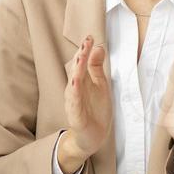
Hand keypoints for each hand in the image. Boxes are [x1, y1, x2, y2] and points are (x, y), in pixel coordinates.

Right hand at [58, 36, 110, 173]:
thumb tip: (99, 46)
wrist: (93, 137)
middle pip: (76, 70)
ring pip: (74, 84)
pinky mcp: (75, 115)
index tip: (90, 37)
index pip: (82, 62)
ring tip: (81, 58)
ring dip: (77, 71)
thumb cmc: (95, 110)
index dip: (85, 50)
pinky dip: (74, 93)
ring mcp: (74, 102)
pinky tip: (75, 83)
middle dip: (80, 56)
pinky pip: (73, 103)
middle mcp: (75, 89)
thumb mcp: (100, 85)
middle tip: (86, 42)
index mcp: (82, 81)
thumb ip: (97, 67)